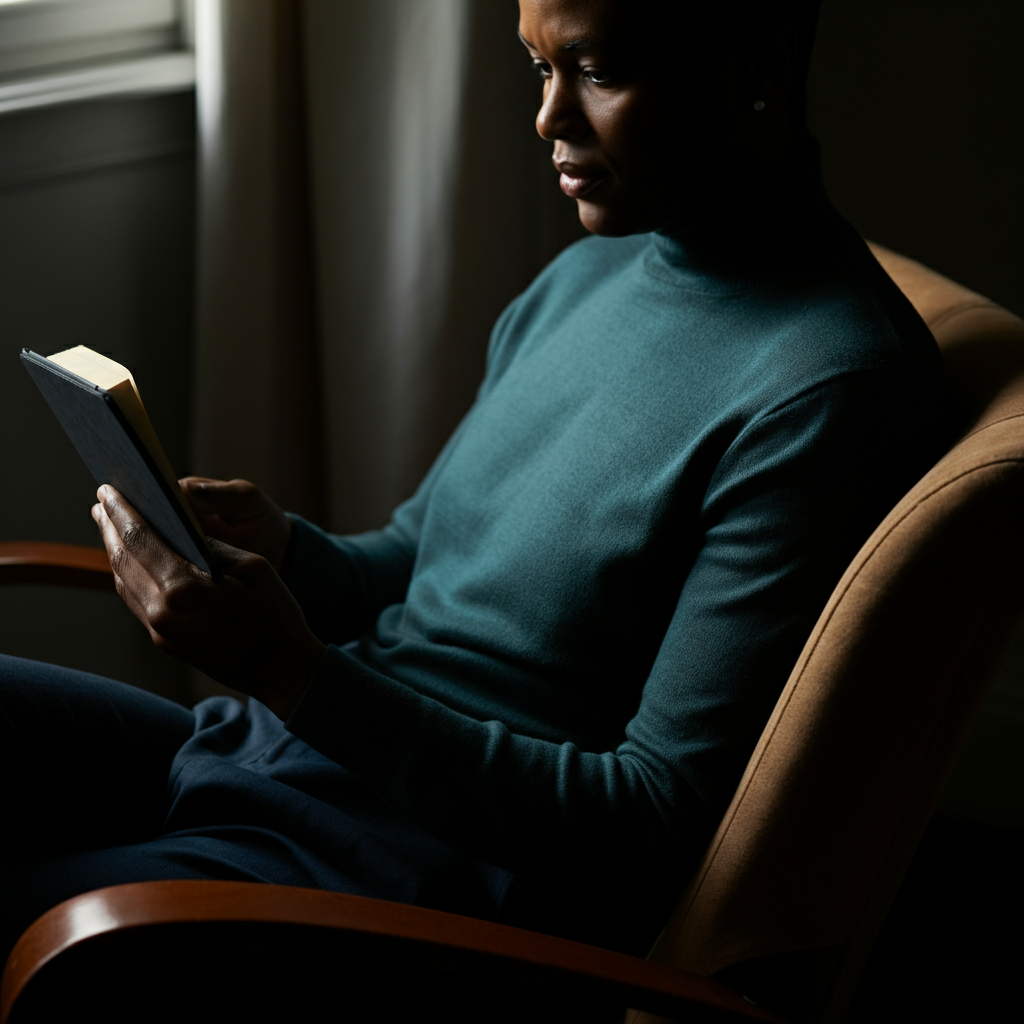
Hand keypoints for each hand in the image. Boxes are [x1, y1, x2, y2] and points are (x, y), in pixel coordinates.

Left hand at [92, 485, 325, 718]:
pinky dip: (128, 575)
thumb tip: (181, 532)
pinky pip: (135, 601)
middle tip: (102, 500)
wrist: (282, 669)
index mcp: (184, 589)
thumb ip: (211, 546)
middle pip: (123, 560)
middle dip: (110, 527)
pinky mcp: (164, 642)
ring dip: (114, 551)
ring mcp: (160, 631)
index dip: (121, 511)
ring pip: (123, 582)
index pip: (140, 539)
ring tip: (110, 526)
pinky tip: (131, 561)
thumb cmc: (275, 614)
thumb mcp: (252, 567)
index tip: (108, 490)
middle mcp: (162, 612)